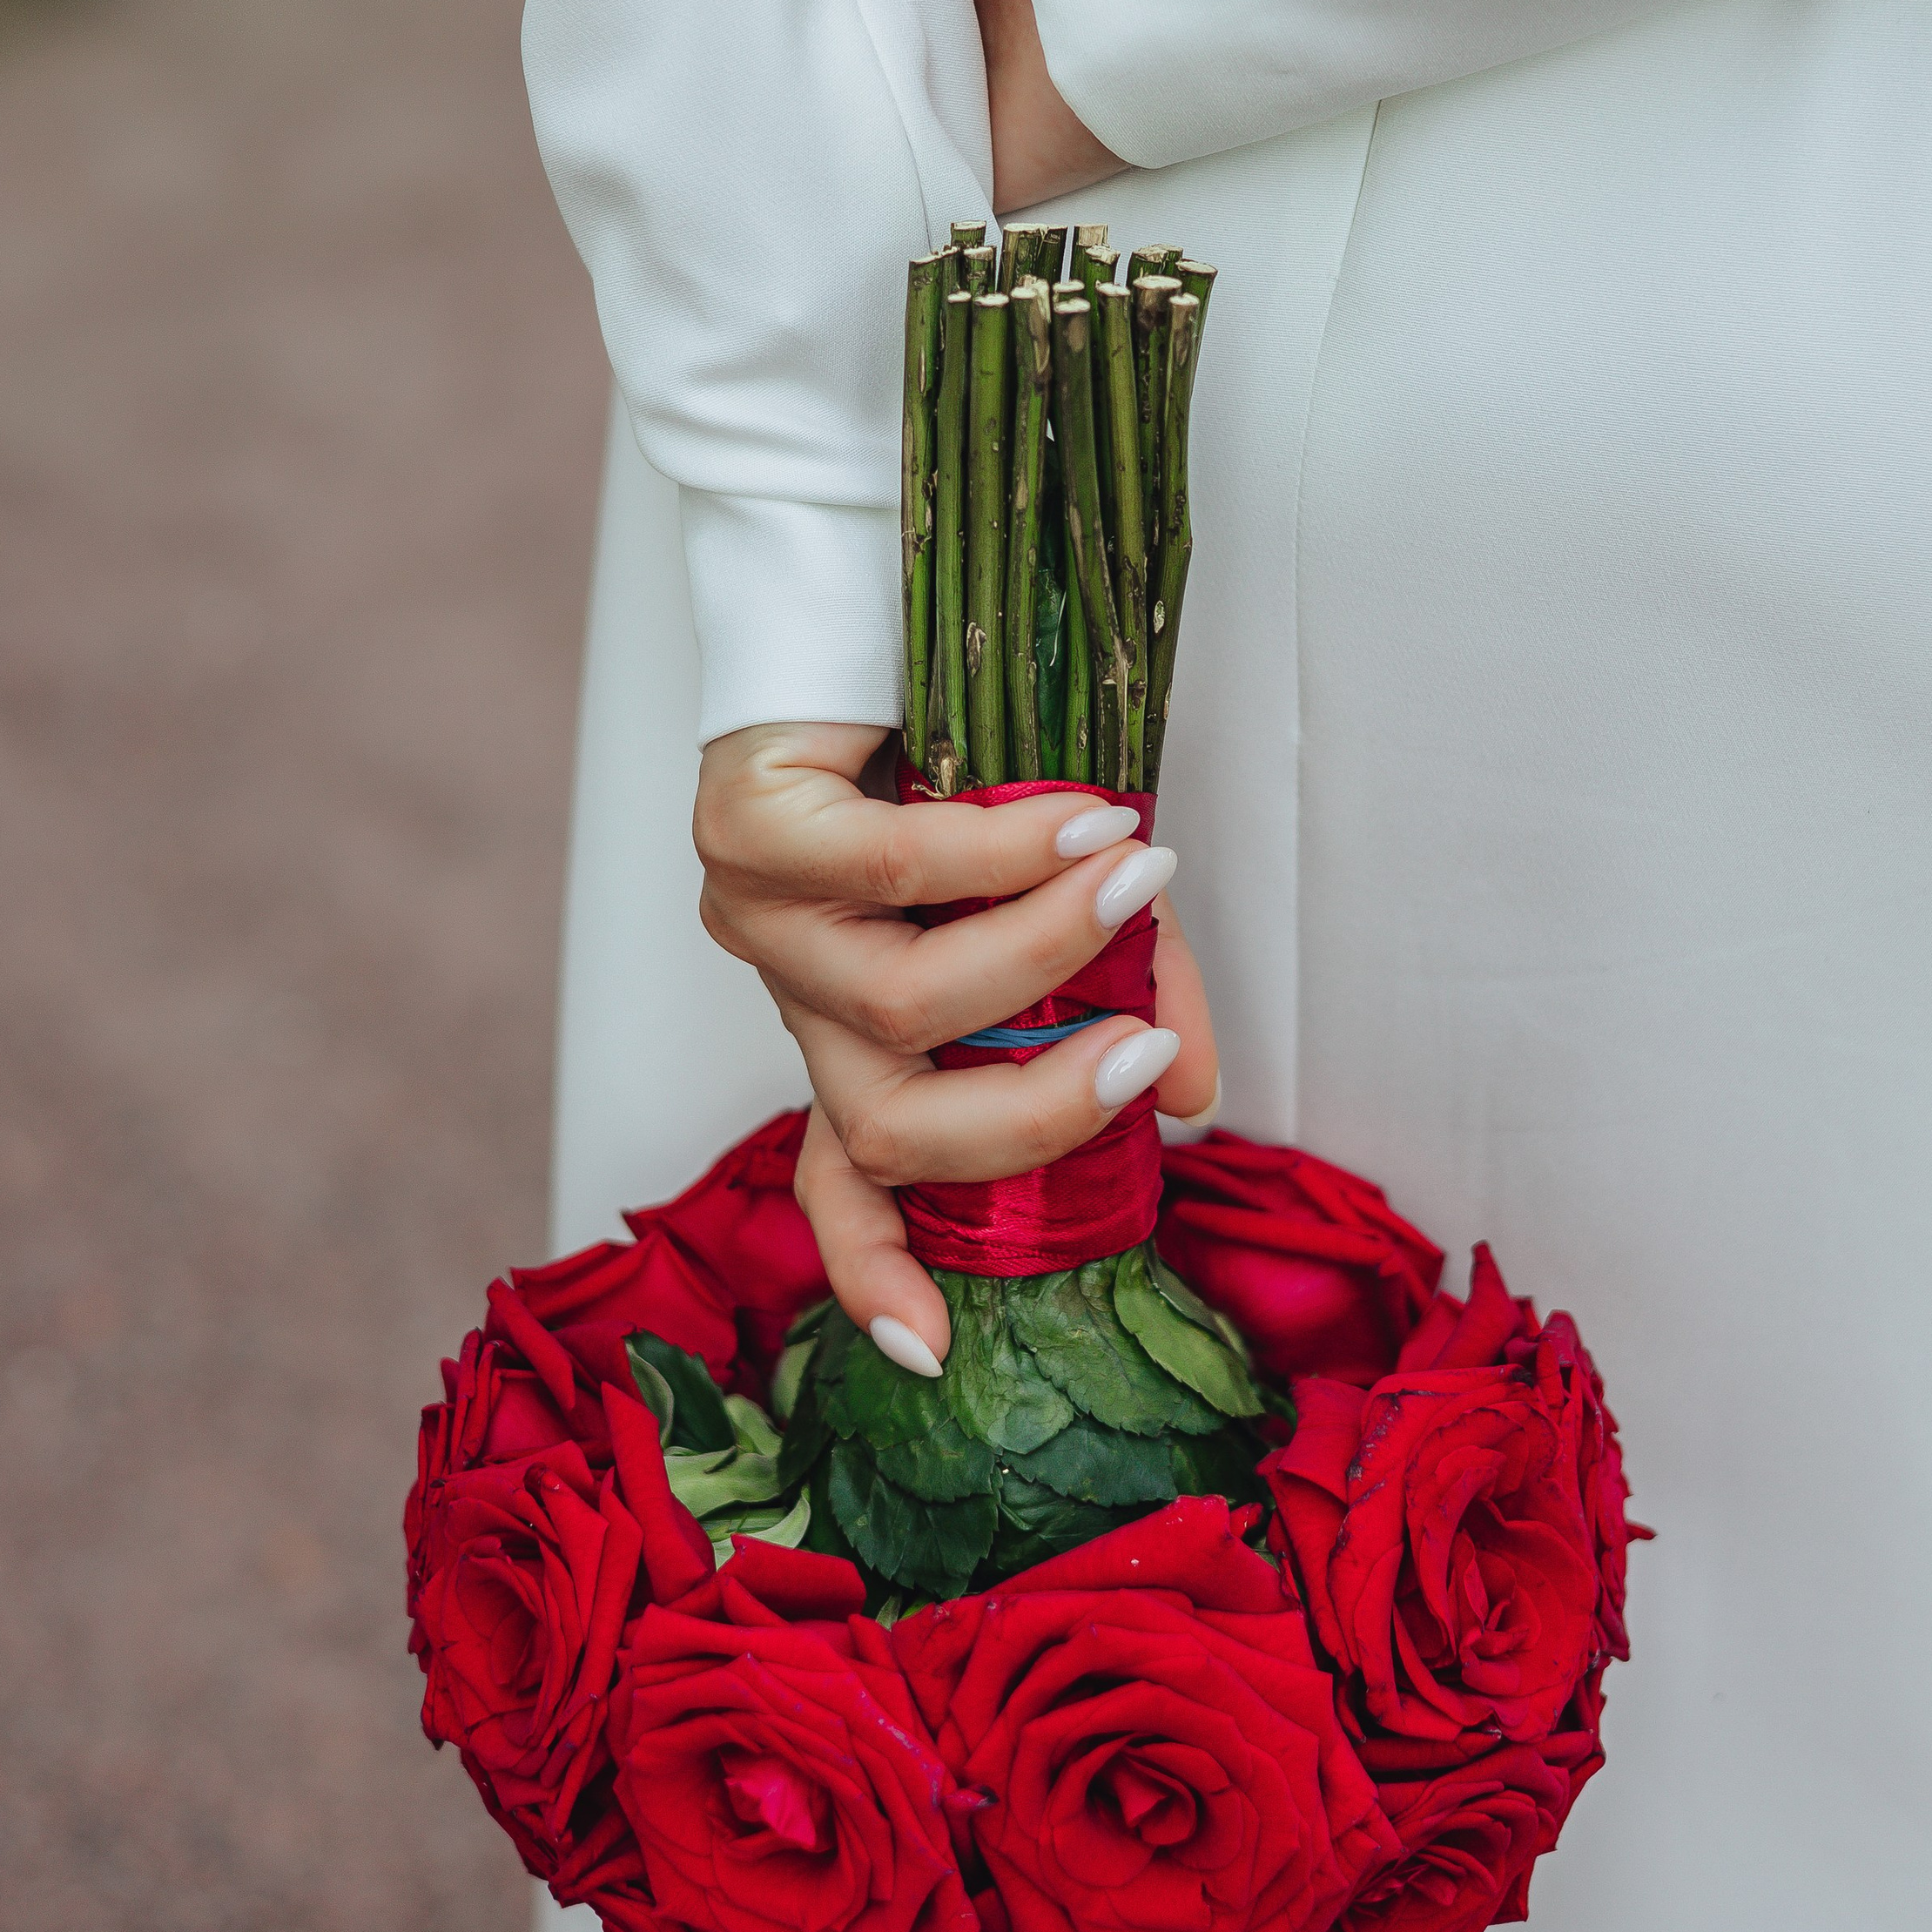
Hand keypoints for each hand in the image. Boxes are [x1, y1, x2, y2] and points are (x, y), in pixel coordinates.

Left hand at [695, 722, 1216, 1367]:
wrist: (876, 577)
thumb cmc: (975, 743)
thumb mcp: (1065, 892)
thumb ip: (1121, 992)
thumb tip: (1191, 1096)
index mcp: (851, 1028)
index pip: (842, 1181)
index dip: (878, 1273)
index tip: (932, 1354)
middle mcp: (790, 991)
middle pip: (889, 1127)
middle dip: (1037, 1112)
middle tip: (1147, 1057)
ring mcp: (752, 916)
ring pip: (897, 1006)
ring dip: (1043, 952)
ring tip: (1142, 877)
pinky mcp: (740, 826)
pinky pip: (884, 871)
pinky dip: (1001, 857)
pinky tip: (1086, 824)